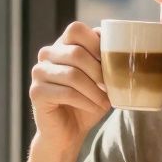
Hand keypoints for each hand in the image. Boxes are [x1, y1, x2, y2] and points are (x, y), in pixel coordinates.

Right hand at [30, 21, 110, 151]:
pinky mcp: (36, 92)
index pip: (76, 29)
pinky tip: (93, 108)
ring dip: (94, 91)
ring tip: (105, 102)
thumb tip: (125, 48)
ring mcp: (39, 72)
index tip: (111, 62)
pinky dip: (85, 102)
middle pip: (76, 53)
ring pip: (73, 75)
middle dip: (99, 72)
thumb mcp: (101, 78)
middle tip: (111, 88)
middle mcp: (47, 54)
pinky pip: (66, 93)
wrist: (68, 132)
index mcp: (62, 45)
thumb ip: (107, 59)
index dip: (95, 43)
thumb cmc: (88, 102)